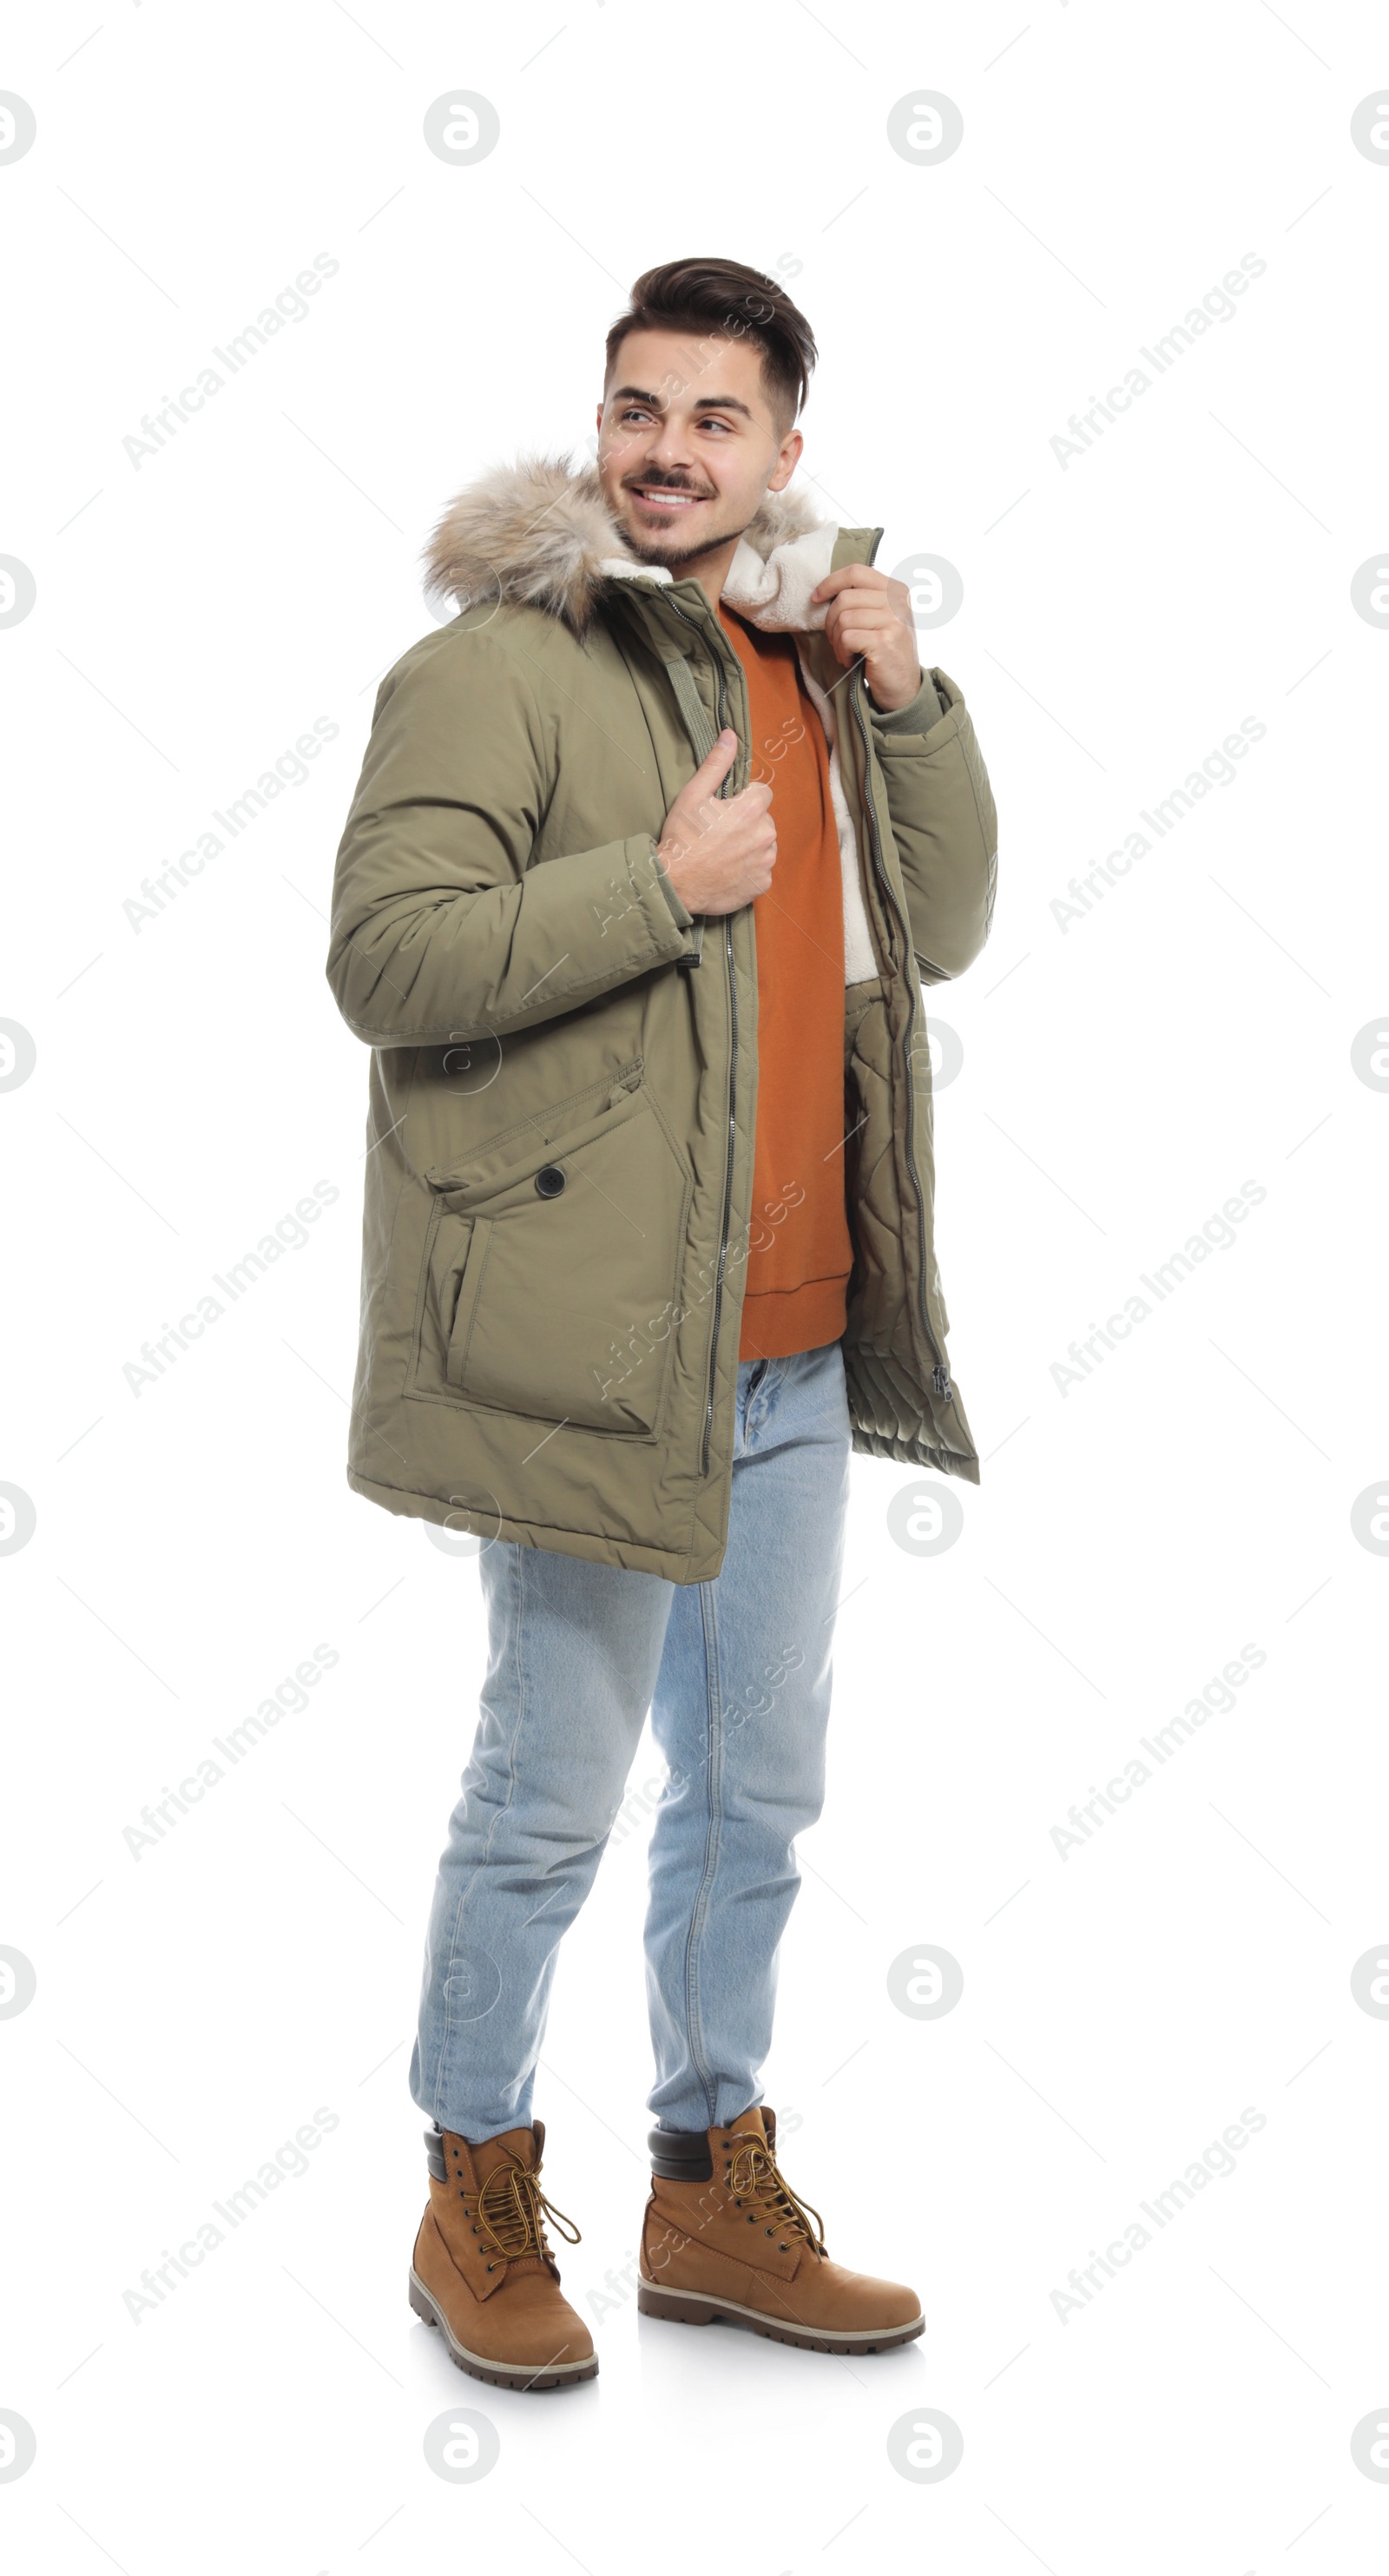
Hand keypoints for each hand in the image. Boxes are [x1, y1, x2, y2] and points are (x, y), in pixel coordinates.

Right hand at [657, 730, 775, 916]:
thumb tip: (730, 735)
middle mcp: (766, 834)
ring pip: (764, 845)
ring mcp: (766, 861)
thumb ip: (717, 764)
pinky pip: (761, 869)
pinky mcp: (762, 883)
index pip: (763, 792)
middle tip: (720, 833)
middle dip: (747, 823)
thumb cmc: (682, 838)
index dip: (744, 799)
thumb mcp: (693, 795)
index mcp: (753, 808)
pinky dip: (749, 869)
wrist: (675, 883)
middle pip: (764, 819)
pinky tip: (727, 870)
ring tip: (723, 853)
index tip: (725, 810)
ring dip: (750, 846)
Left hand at [808, 565, 921, 712]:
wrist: (905, 687)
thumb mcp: (882, 617)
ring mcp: (893, 620)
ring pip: (843, 619)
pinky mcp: (884, 641)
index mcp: (896, 589)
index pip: (856, 572)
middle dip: (831, 621)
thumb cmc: (887, 651)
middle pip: (845, 597)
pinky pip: (847, 638)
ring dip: (837, 640)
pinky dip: (842, 652)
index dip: (830, 583)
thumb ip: (864, 599)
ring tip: (845, 652)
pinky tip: (850, 660)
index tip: (816, 598)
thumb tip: (827, 590)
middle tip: (835, 639)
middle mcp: (897, 601)